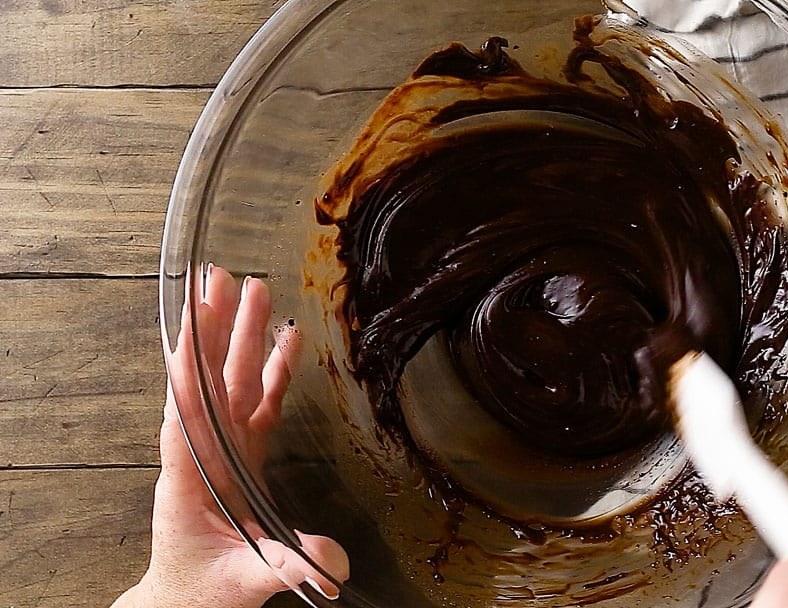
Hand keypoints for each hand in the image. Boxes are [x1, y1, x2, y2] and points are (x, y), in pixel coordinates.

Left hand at [113, 266, 348, 607]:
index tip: (191, 332)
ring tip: (251, 288)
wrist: (189, 596)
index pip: (185, 418)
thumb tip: (330, 562)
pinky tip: (286, 338)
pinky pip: (261, 400)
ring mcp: (225, 446)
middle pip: (207, 381)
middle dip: (212, 330)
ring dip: (240, 335)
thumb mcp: (243, 581)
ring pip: (231, 380)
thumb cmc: (202, 587)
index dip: (190, 375)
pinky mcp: (245, 450)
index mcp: (189, 478)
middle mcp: (204, 451)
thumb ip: (283, 567)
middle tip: (217, 282)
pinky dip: (275, 368)